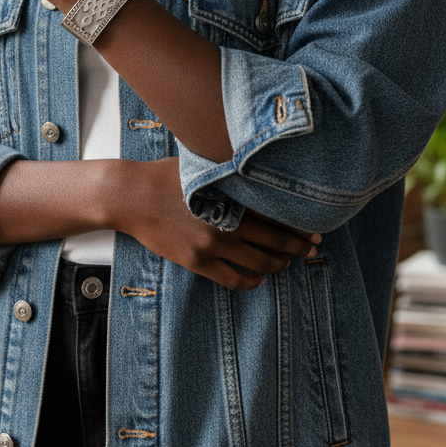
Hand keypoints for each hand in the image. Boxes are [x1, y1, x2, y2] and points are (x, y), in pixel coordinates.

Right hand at [117, 158, 319, 290]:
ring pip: (259, 262)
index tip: (314, 227)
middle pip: (276, 239)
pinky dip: (252, 281)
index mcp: (230, 195)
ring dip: (279, 264)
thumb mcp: (201, 165)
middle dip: (299, 246)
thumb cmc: (163, 175)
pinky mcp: (197, 261)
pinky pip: (234, 280)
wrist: (130, 196)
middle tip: (313, 248)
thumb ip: (229, 170)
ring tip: (287, 262)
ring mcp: (212, 244)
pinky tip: (259, 278)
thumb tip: (255, 166)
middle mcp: (226, 221)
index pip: (277, 212)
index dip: (299, 222)